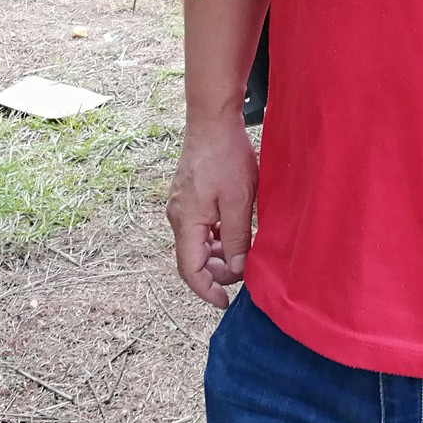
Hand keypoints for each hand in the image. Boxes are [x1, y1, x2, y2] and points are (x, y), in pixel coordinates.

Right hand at [168, 114, 258, 307]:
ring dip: (217, 254)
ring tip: (243, 253)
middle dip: (216, 272)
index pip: (190, 270)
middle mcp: (178, 217)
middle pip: (192, 259)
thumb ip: (236, 237)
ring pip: (196, 243)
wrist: (212, 121)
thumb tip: (237, 269)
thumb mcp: (239, 201)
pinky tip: (234, 233)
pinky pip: (199, 228)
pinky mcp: (188, 197)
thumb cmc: (226, 157)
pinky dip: (215, 237)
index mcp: (187, 222)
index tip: (224, 302)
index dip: (206, 290)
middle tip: (244, 273)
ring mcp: (181, 206)